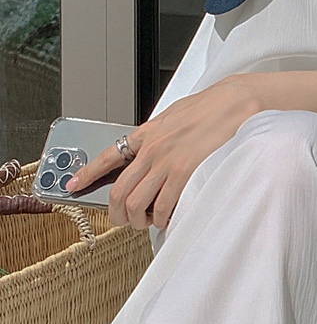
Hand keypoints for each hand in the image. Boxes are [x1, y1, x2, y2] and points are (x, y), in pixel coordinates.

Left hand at [66, 76, 262, 230]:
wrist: (235, 101)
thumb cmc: (211, 106)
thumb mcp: (174, 115)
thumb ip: (158, 135)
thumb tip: (149, 150)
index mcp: (148, 134)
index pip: (107, 157)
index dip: (86, 174)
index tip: (73, 185)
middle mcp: (152, 150)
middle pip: (119, 191)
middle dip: (116, 213)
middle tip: (123, 220)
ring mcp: (167, 162)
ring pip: (137, 203)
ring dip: (139, 220)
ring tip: (148, 222)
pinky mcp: (185, 172)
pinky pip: (164, 205)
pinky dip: (162, 218)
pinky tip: (166, 218)